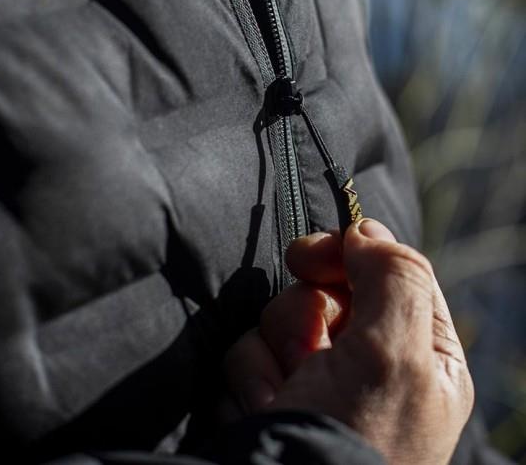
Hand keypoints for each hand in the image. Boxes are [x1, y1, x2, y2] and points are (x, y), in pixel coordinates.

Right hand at [223, 219, 473, 464]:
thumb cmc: (357, 442)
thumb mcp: (396, 358)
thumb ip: (392, 277)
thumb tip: (363, 227)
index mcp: (419, 350)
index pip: (385, 267)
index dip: (348, 252)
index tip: (315, 255)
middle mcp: (368, 359)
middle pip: (325, 287)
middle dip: (306, 316)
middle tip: (310, 351)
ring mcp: (316, 373)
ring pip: (280, 313)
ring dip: (275, 353)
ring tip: (288, 396)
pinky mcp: (272, 386)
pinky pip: (250, 348)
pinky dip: (252, 378)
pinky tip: (267, 410)